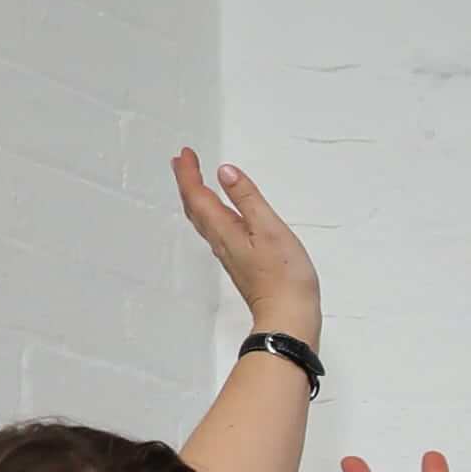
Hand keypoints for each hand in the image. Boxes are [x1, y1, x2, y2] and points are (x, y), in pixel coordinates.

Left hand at [170, 149, 319, 338]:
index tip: (186, 153)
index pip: (198, 195)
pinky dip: (210, 214)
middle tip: (182, 163)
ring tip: (195, 182)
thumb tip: (226, 172)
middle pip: (195, 208)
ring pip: (203, 220)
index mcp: (224, 229)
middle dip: (187, 183)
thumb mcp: (270, 228)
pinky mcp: (241, 263)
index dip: (189, 173)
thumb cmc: (284, 277)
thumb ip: (247, 198)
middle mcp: (221, 241)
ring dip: (196, 198)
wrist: (288, 318)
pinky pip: (216, 231)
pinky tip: (219, 213)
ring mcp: (230, 254)